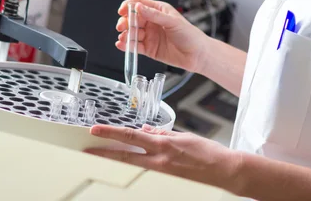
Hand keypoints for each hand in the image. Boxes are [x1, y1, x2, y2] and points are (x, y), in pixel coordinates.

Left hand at [85, 124, 241, 190]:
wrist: (223, 170)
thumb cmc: (207, 152)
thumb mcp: (183, 136)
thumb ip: (162, 133)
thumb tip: (146, 129)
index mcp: (163, 143)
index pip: (130, 136)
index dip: (110, 133)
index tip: (95, 130)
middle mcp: (159, 158)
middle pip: (124, 155)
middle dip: (104, 152)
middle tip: (86, 149)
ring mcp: (161, 172)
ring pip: (132, 165)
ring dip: (116, 160)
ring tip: (100, 157)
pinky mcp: (166, 181)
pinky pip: (146, 171)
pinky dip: (136, 166)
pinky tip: (129, 163)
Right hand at [116, 0, 209, 72]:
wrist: (197, 55)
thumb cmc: (190, 35)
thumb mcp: (172, 22)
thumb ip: (154, 15)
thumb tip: (139, 7)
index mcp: (158, 10)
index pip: (139, 3)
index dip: (128, 6)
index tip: (122, 10)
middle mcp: (152, 22)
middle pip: (132, 19)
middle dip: (125, 21)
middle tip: (122, 26)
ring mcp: (150, 35)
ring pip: (132, 32)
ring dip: (125, 34)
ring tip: (123, 37)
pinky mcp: (149, 49)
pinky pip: (134, 46)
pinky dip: (126, 45)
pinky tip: (122, 45)